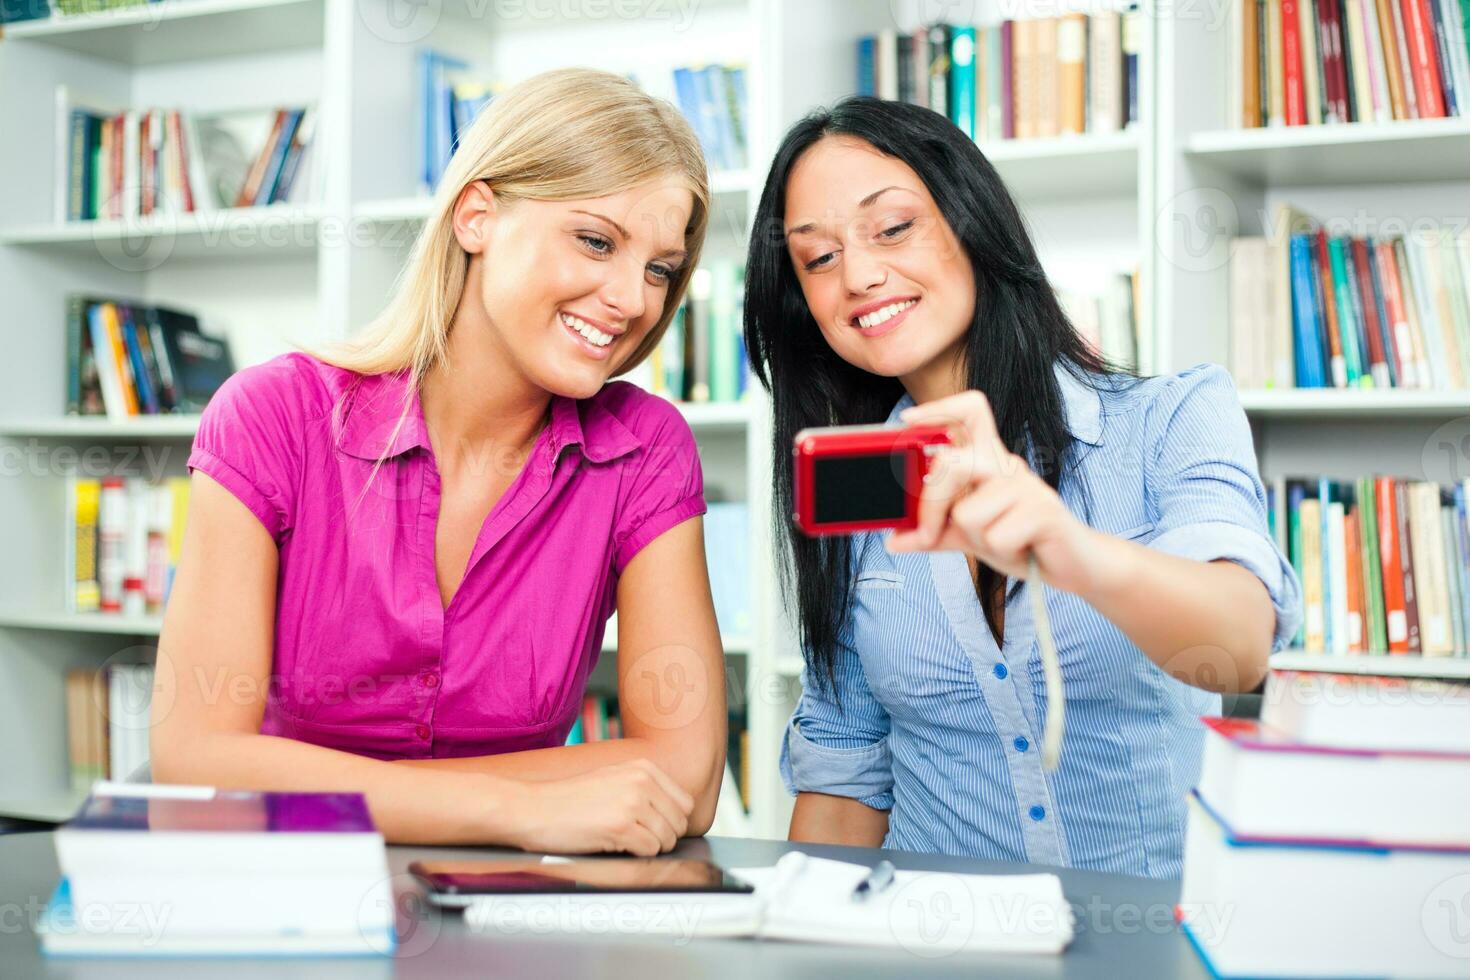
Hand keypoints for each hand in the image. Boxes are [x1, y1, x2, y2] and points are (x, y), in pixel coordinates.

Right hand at [505, 759, 694, 856]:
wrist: (533, 808)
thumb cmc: (569, 800)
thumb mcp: (613, 779)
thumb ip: (645, 789)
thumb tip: (677, 816)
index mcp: (643, 767)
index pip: (684, 802)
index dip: (672, 821)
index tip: (654, 828)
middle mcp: (642, 781)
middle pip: (679, 822)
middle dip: (663, 837)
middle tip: (636, 839)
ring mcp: (632, 802)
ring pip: (667, 839)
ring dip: (649, 847)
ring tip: (622, 841)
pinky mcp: (621, 826)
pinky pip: (650, 850)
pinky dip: (636, 854)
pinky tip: (614, 845)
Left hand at [886, 390, 1105, 594]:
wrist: (1073, 565)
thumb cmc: (1020, 542)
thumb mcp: (968, 536)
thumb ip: (933, 534)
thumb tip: (892, 540)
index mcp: (988, 461)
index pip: (970, 411)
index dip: (938, 408)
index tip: (907, 421)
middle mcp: (1006, 465)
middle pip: (951, 464)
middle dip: (931, 505)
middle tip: (930, 534)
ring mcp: (1027, 485)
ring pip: (966, 512)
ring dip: (976, 540)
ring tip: (1003, 541)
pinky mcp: (1044, 510)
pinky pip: (994, 537)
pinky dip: (1001, 553)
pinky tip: (1021, 548)